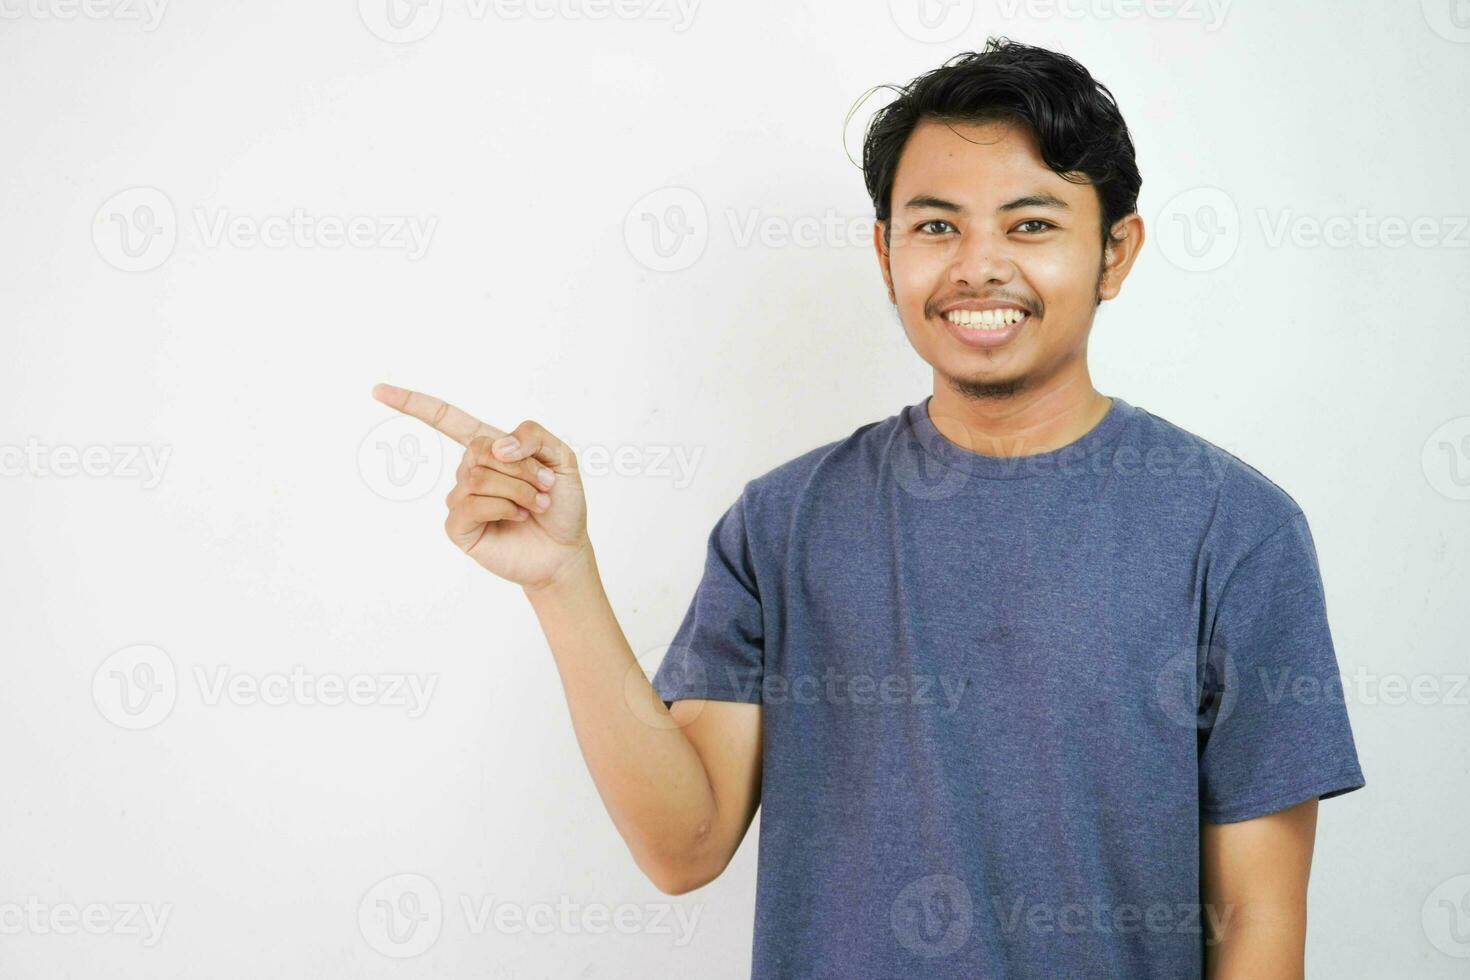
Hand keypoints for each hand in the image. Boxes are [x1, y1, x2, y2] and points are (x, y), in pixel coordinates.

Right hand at [371, 382, 590, 590]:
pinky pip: (472, 505)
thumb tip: (496, 446)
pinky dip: (504, 508)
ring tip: (537, 504)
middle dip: (521, 466)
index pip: (446, 419)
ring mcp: (461, 499)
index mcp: (489, 448)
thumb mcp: (561, 457)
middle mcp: (469, 471)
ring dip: (519, 489)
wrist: (565, 549)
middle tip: (545, 485)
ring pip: (478, 477)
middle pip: (480, 449)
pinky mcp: (459, 527)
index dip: (413, 404)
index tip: (378, 391)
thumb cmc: (561, 504)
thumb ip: (533, 436)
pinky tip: (518, 517)